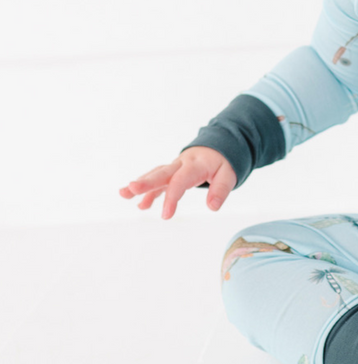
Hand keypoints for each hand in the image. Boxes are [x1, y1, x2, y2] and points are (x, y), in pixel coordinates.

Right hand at [119, 147, 235, 219]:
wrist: (216, 148)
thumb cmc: (222, 162)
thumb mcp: (229, 174)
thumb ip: (221, 190)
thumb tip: (212, 207)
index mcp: (195, 164)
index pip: (180, 181)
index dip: (172, 198)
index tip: (165, 215)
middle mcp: (181, 164)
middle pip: (161, 173)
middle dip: (146, 182)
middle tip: (131, 189)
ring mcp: (174, 167)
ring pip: (155, 174)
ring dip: (140, 184)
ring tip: (123, 194)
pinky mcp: (170, 172)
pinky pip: (157, 180)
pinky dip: (148, 192)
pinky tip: (140, 205)